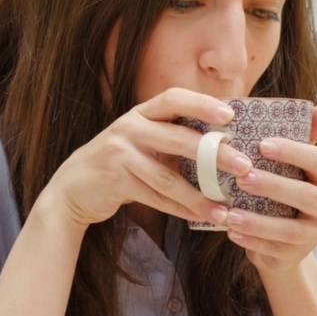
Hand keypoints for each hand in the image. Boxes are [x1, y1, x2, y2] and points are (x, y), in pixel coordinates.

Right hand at [40, 88, 252, 228]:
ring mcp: (119, 153)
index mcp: (140, 113)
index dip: (201, 104)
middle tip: (243, 166)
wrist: (73, 188)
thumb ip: (172, 139)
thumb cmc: (121, 163)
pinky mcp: (115, 180)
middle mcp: (129, 127)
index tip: (229, 115)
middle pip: (178, 138)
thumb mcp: (142, 141)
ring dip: (200, 196)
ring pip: (168, 177)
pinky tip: (200, 217)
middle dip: (214, 154)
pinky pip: (155, 197)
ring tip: (224, 208)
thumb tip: (224, 147)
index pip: (173, 98)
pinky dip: (180, 209)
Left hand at [219, 104, 316, 272]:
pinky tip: (231, 232)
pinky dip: (252, 241)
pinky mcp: (298, 255)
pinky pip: (276, 250)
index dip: (293, 152)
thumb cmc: (282, 193)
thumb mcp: (291, 167)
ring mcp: (316, 234)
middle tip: (243, 177)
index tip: (262, 144)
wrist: (282, 240)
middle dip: (274, 186)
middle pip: (306, 196)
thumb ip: (300, 138)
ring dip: (259, 221)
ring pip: (291, 230)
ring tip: (231, 214)